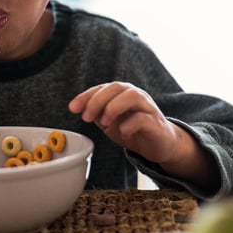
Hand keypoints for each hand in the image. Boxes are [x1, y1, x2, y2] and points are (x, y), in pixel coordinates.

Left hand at [68, 82, 183, 164]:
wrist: (160, 145)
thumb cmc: (134, 130)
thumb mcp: (110, 123)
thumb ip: (97, 114)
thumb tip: (82, 110)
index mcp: (123, 93)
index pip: (102, 88)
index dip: (86, 96)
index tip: (72, 108)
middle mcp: (136, 95)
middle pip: (116, 87)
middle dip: (97, 100)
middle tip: (86, 117)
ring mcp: (148, 107)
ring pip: (132, 96)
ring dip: (114, 107)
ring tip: (104, 123)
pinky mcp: (156, 123)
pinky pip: (142, 118)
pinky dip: (129, 125)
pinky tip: (123, 133)